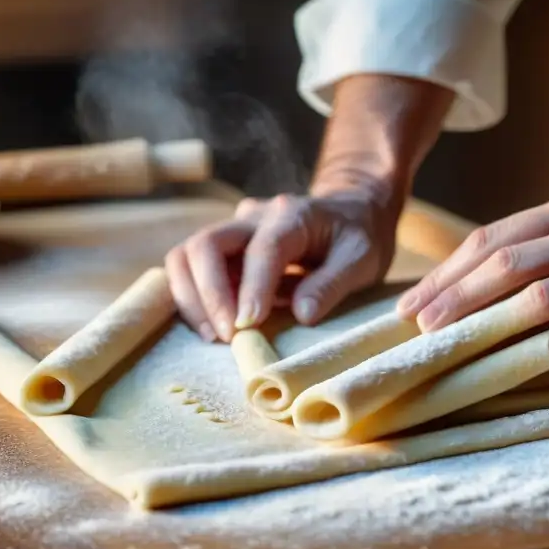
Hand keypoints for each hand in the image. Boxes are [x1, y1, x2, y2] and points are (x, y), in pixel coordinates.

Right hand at [165, 183, 398, 341]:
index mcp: (292, 215)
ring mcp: (232, 230)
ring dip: (192, 298)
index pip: (262, 249)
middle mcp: (253, 217)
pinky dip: (191, 299)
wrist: (349, 211)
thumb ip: (333, 283)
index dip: (252, 288)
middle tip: (227, 337)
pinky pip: (189, 269)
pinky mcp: (222, 248)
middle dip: (210, 294)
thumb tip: (303, 314)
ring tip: (215, 337)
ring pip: (186, 255)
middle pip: (206, 244)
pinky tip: (210, 329)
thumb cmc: (358, 237)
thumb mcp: (362, 259)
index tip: (248, 325)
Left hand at [397, 189, 548, 362]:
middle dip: (453, 299)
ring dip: (489, 324)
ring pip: (540, 295)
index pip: (492, 239)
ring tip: (454, 349)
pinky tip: (530, 364)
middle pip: (505, 264)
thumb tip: (491, 284)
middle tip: (417, 329)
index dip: (447, 273)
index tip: (413, 303)